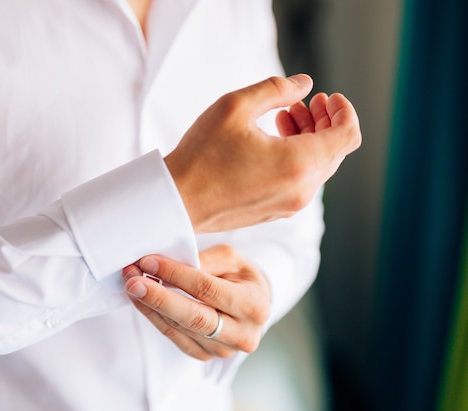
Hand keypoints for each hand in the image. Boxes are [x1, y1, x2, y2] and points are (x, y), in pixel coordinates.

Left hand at [122, 245, 270, 360]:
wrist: (252, 305)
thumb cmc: (240, 277)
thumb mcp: (232, 260)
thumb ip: (206, 260)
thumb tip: (172, 265)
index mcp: (254, 305)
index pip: (207, 289)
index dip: (176, 275)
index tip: (149, 261)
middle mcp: (242, 334)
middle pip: (193, 317)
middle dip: (159, 298)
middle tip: (133, 281)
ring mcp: (222, 349)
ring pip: (179, 328)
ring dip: (150, 305)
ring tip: (131, 283)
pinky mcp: (204, 355)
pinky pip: (173, 337)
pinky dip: (154, 317)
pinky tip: (141, 300)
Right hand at [165, 74, 360, 232]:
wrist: (175, 201)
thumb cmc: (200, 156)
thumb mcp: (234, 107)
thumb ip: (276, 89)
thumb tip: (304, 84)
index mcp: (297, 163)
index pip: (348, 135)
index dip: (345, 111)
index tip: (328, 97)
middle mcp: (300, 190)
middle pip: (334, 151)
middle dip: (324, 122)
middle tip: (301, 104)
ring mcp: (288, 205)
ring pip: (317, 167)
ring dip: (309, 139)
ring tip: (283, 118)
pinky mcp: (275, 212)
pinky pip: (300, 182)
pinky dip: (296, 158)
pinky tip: (272, 142)